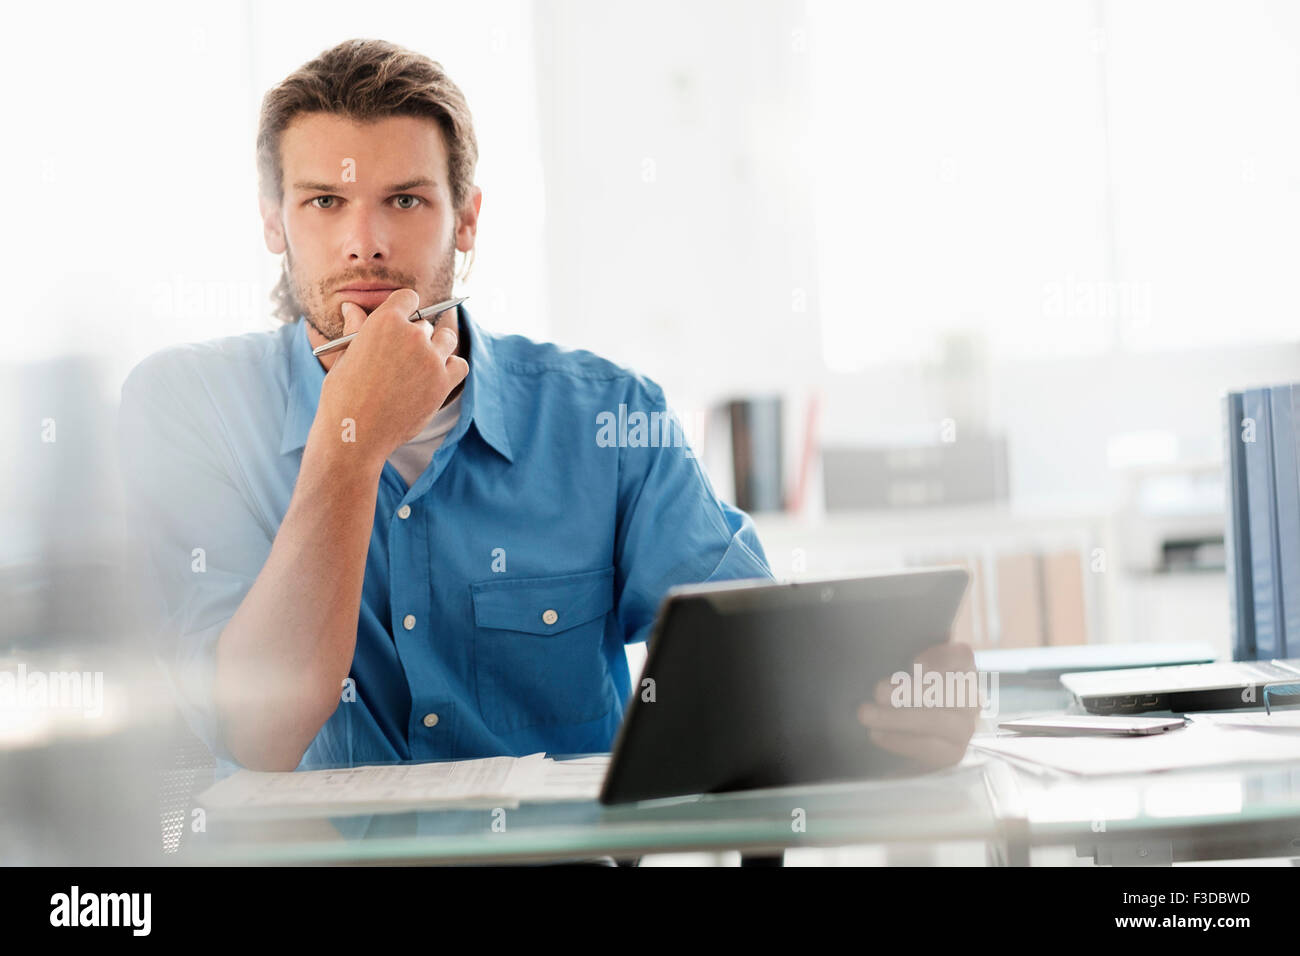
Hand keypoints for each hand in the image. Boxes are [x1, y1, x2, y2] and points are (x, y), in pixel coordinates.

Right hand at [313, 289, 467, 463]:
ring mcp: (431, 358)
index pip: (408, 298)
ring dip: (437, 348)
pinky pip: (459, 364)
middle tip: (402, 358)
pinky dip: (451, 368)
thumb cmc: (343, 395)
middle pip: (425, 324)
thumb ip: (356, 329)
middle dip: (415, 336)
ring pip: (446, 339)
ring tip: (419, 367)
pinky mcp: (443, 382)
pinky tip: (436, 378)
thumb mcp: (345, 356)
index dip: (404, 308)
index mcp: (384, 321)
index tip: (402, 322)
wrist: (356, 433)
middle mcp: (411, 335)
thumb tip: (350, 307)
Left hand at [857, 640, 978, 769]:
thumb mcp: (903, 671)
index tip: (915, 664)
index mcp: (960, 668)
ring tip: (866, 714)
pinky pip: (930, 748)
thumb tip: (881, 649)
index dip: (942, 658)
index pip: (962, 656)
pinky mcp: (954, 753)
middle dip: (910, 691)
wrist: (908, 736)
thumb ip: (901, 660)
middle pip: (948, 691)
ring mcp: (965, 727)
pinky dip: (900, 741)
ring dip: (898, 718)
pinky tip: (876, 734)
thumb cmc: (903, 693)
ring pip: (938, 721)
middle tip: (877, 691)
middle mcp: (969, 696)